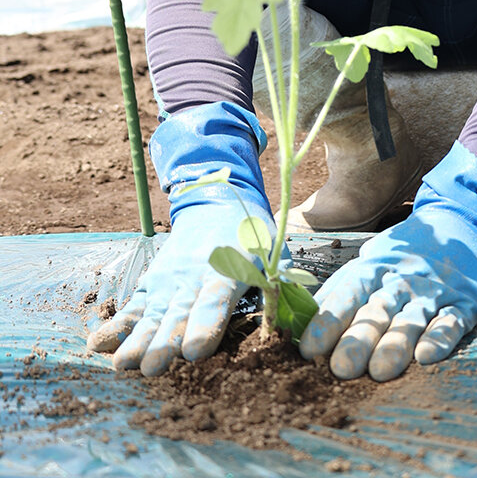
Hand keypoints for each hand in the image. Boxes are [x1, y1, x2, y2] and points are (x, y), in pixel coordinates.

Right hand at [87, 101, 276, 375]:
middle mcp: (194, 276)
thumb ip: (276, 286)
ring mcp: (169, 280)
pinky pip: (133, 305)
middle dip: (165, 341)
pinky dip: (117, 325)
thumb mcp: (272, 253)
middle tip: (153, 367)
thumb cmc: (251, 235)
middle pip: (178, 312)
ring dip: (138, 340)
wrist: (216, 200)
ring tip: (124, 365)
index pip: (216, 300)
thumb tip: (286, 322)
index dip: (205, 324)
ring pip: (152, 313)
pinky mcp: (152, 283)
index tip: (195, 349)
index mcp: (229, 270)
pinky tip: (98, 345)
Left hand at [299, 141, 476, 381]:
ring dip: (395, 345)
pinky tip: (427, 355)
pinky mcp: (464, 301)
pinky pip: (451, 321)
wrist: (462, 218)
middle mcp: (401, 280)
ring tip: (380, 371)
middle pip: (377, 311)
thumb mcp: (371, 259)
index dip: (327, 321)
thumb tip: (300, 316)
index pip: (347, 294)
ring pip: (411, 319)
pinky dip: (440, 338)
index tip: (308, 349)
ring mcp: (433, 291)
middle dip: (358, 340)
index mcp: (374, 268)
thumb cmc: (407, 250)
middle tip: (341, 368)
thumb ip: (341, 288)